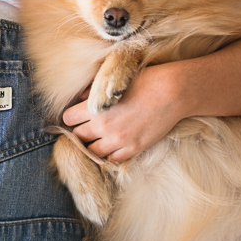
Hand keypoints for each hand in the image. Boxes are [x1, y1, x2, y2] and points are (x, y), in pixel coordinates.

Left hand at [62, 63, 185, 162]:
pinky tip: (113, 145)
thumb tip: (79, 98)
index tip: (77, 115)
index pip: (68, 119)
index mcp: (94, 107)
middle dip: (80, 131)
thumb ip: (93, 91)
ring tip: (99, 138)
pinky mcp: (133, 149)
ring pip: (92, 152)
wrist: (172, 92)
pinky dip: (109, 154)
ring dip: (93, 145)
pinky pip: (112, 159)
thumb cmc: (144, 80)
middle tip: (88, 126)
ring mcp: (118, 140)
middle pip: (77, 136)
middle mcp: (103, 126)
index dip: (71, 116)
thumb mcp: (114, 80)